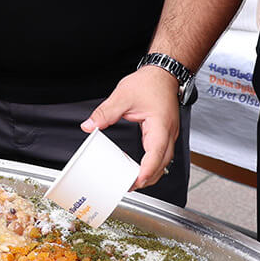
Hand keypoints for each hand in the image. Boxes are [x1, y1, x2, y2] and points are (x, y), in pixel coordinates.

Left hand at [81, 65, 180, 189]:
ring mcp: (169, 134)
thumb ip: (105, 113)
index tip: (136, 181)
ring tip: (133, 180)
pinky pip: (162, 154)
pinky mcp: (166, 133)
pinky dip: (152, 163)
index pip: (156, 154)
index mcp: (160, 125)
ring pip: (164, 161)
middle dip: (148, 178)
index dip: (147, 170)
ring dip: (151, 173)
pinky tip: (140, 166)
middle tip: (129, 186)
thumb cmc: (149, 83)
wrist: (163, 74)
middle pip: (163, 164)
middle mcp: (169, 133)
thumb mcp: (122, 96)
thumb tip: (89, 126)